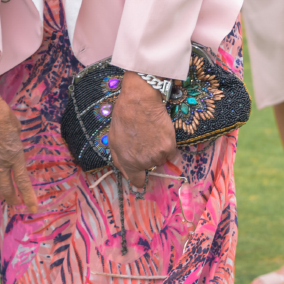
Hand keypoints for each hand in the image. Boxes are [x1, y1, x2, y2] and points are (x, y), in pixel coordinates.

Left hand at [107, 71, 178, 189]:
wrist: (140, 102)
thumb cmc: (123, 118)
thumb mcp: (113, 140)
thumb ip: (119, 160)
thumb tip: (126, 174)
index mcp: (128, 162)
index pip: (137, 181)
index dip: (139, 178)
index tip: (141, 174)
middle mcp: (144, 162)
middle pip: (150, 167)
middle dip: (147, 157)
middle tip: (143, 141)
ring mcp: (158, 156)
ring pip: (160, 159)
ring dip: (157, 151)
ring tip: (150, 134)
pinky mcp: (169, 147)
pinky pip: (170, 152)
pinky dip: (167, 145)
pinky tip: (159, 133)